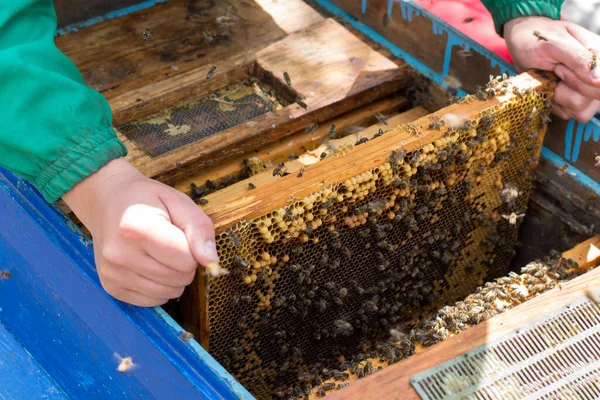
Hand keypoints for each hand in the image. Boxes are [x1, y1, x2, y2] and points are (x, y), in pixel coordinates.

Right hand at [62, 157, 218, 306]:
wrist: (107, 201)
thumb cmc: (147, 199)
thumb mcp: (179, 202)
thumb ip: (199, 229)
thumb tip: (211, 262)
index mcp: (137, 228)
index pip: (187, 260)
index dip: (193, 249)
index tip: (180, 234)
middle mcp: (120, 254)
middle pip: (179, 279)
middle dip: (184, 264)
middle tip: (170, 243)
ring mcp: (112, 273)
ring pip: (167, 294)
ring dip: (172, 277)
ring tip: (159, 254)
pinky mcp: (110, 287)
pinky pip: (151, 301)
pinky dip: (158, 287)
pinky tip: (148, 265)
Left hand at [504, 16, 599, 121]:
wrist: (523, 42)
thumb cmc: (537, 38)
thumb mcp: (554, 43)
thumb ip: (578, 59)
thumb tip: (599, 81)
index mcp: (599, 56)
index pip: (599, 84)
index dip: (578, 81)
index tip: (560, 68)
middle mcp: (598, 75)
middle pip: (592, 98)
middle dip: (567, 88)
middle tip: (555, 70)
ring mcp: (588, 90)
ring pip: (581, 110)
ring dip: (559, 97)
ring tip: (552, 78)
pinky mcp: (575, 102)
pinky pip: (569, 114)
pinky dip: (555, 104)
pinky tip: (550, 88)